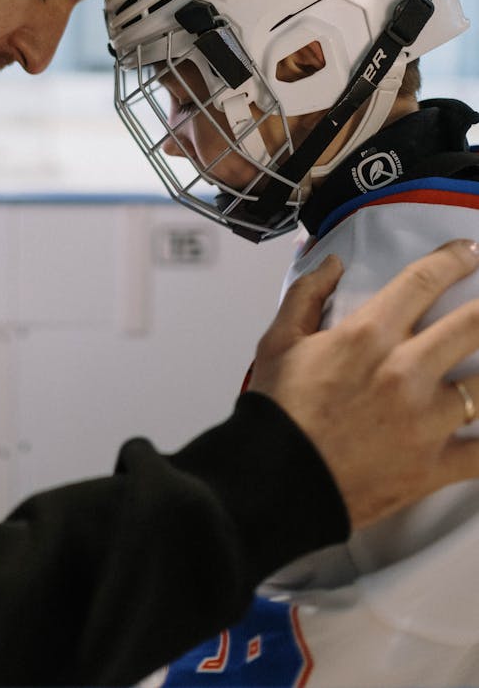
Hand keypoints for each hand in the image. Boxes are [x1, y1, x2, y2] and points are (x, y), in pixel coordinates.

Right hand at [249, 239, 478, 528]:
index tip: (469, 253)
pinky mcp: (434, 465)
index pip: (425, 281)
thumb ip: (306, 293)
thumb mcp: (278, 341)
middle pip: (475, 324)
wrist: (276, 482)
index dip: (455, 260)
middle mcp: (404, 370)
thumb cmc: (278, 412)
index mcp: (368, 335)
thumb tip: (332, 263)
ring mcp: (426, 420)